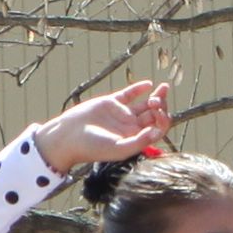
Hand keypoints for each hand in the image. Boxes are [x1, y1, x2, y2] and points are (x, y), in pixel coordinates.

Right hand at [33, 80, 169, 174]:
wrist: (68, 136)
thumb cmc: (92, 147)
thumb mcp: (118, 148)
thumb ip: (139, 141)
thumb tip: (157, 133)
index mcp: (134, 138)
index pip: (157, 128)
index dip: (163, 120)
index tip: (159, 113)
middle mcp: (130, 127)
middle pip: (153, 115)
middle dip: (161, 106)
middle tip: (159, 99)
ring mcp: (121, 114)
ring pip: (144, 104)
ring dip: (156, 96)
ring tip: (164, 88)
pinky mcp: (111, 103)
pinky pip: (129, 94)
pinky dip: (139, 89)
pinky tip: (148, 84)